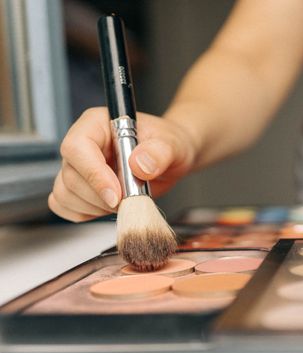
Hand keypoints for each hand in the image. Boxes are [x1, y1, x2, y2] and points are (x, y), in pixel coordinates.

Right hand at [49, 107, 195, 221]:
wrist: (171, 159)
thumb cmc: (167, 144)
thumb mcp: (172, 145)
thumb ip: (159, 152)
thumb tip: (139, 164)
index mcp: (97, 124)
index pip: (77, 147)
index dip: (94, 174)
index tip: (117, 194)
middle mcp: (82, 144)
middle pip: (71, 176)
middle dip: (101, 196)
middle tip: (131, 198)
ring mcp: (78, 167)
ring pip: (66, 194)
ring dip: (96, 207)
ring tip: (126, 200)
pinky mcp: (79, 188)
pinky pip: (67, 206)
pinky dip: (88, 213)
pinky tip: (112, 206)